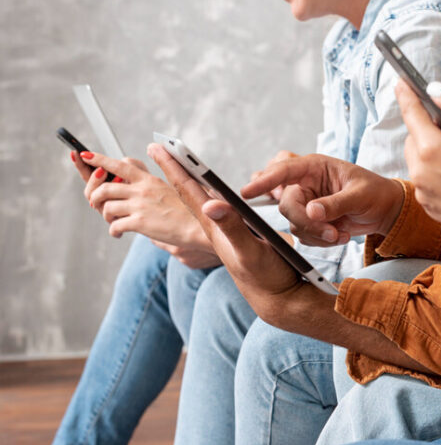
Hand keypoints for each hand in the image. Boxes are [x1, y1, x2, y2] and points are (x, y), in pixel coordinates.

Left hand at [73, 151, 212, 250]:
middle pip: (105, 188)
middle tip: (96, 204)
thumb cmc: (188, 210)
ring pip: (106, 207)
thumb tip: (150, 160)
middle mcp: (142, 190)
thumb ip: (155, 178)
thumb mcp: (173, 187)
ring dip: (105, 215)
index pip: (120, 165)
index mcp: (149, 180)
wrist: (198, 228)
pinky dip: (113, 231)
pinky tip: (118, 234)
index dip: (100, 160)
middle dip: (94, 196)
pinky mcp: (139, 223)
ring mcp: (140, 206)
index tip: (85, 156)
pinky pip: (115, 226)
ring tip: (112, 221)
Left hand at [148, 143, 312, 323]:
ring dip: (187, 184)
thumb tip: (211, 203)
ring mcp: (225, 235)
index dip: (174, 166)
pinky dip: (210, 199)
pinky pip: (217, 215)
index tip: (158, 145)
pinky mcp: (237, 241)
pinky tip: (211, 198)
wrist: (279, 298)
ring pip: (201, 203)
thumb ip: (232, 228)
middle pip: (189, 194)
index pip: (189, 190)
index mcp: (216, 226)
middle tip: (158, 148)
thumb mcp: (249, 251)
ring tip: (175, 169)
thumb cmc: (266, 277)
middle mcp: (216, 228)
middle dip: (174, 170)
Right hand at [241, 153, 404, 246]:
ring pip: (294, 224)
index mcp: (314, 166)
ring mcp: (306, 203)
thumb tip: (312, 212)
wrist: (385, 210)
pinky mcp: (309, 221)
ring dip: (317, 234)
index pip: (283, 170)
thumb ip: (335, 203)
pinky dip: (320, 241)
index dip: (264, 180)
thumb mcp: (360, 195)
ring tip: (341, 233)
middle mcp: (305, 183)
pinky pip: (303, 235)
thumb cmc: (375, 192)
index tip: (247, 192)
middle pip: (287, 204)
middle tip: (330, 232)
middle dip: (306, 222)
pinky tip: (339, 235)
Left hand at [397, 80, 440, 248]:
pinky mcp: (433, 210)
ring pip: (419, 162)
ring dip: (431, 151)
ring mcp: (425, 195)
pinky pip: (426, 182)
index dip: (407, 95)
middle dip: (426, 127)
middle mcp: (421, 174)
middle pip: (413, 139)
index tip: (401, 82)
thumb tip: (435, 90)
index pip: (411, 114)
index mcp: (433, 150)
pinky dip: (436, 173)